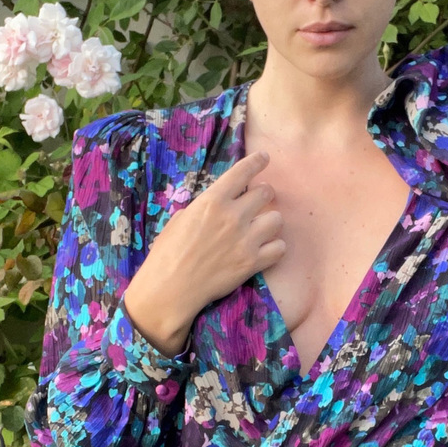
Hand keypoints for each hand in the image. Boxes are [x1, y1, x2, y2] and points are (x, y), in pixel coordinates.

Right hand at [124, 151, 284, 354]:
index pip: (243, 172)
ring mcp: (246, 239)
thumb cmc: (167, 253)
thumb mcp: (181, 219)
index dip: (257, 162)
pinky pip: (280, 248)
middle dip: (264, 195)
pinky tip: (265, 250)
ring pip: (277, 219)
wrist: (171, 288)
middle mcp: (233, 216)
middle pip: (266, 193)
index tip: (265, 158)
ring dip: (271, 222)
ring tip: (261, 228)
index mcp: (212, 201)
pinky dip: (275, 248)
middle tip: (259, 202)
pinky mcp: (253, 262)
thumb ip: (205, 208)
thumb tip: (219, 205)